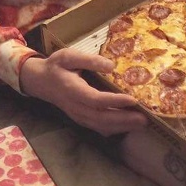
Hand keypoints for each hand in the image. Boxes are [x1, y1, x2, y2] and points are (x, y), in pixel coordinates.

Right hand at [19, 48, 148, 135]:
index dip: (114, 101)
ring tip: (141, 123)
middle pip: (101, 118)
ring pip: (100, 126)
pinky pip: (97, 128)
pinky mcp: (81, 118)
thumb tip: (111, 66)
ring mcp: (78, 115)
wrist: (41, 81)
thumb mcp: (69, 56)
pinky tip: (127, 127)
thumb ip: (89, 60)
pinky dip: (113, 129)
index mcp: (72, 90)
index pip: (96, 99)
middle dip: (124, 119)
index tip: (133, 99)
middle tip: (144, 118)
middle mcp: (75, 106)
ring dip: (121, 126)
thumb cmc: (56, 66)